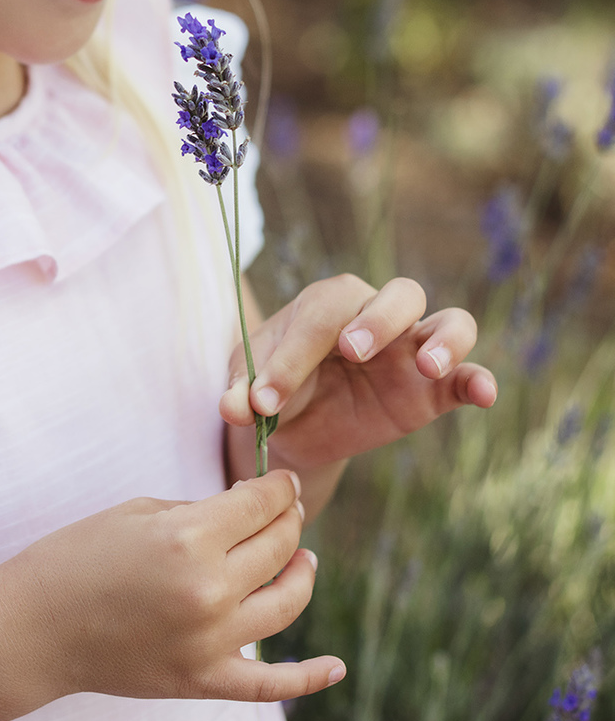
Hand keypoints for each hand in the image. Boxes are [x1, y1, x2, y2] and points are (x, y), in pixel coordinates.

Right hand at [4, 469, 344, 703]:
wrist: (34, 629)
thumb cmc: (75, 557)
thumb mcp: (138, 513)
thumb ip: (198, 512)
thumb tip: (247, 512)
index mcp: (190, 539)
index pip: (261, 504)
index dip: (278, 487)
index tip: (281, 481)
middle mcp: (210, 591)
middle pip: (280, 547)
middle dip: (289, 520)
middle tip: (286, 510)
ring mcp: (211, 642)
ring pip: (287, 603)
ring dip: (302, 574)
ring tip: (303, 560)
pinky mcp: (203, 681)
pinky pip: (271, 684)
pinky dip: (309, 678)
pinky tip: (336, 666)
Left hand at [219, 274, 497, 470]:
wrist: (297, 426)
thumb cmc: (273, 387)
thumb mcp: (248, 387)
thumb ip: (242, 392)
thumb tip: (237, 407)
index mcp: (329, 303)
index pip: (320, 317)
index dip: (290, 357)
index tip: (262, 401)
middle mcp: (378, 316)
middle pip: (400, 294)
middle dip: (379, 319)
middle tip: (351, 350)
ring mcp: (413, 351)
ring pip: (450, 322)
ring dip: (446, 340)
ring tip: (427, 366)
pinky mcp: (435, 390)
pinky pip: (469, 377)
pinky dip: (480, 379)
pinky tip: (484, 395)